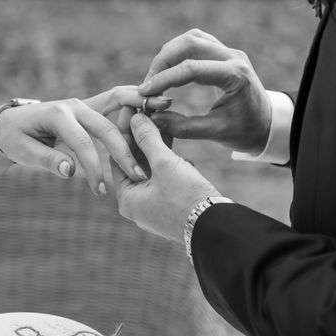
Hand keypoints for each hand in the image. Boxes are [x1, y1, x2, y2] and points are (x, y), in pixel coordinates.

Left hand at [0, 87, 170, 196]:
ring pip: (119, 103)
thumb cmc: (15, 138)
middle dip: (125, 152)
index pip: (82, 142)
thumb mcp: (22, 152)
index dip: (94, 167)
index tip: (101, 191)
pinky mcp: (93, 106)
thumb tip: (71, 171)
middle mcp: (75, 105)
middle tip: (140, 176)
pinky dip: (137, 105)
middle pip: (107, 126)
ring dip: (140, 114)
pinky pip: (118, 102)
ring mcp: (86, 103)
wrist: (10, 121)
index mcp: (57, 114)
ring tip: (166, 124)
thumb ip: (47, 160)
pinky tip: (158, 110)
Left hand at [111, 112, 219, 242]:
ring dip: (158, 145)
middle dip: (143, 136)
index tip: (132, 108)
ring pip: (152, 168)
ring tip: (163, 119)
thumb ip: (147, 138)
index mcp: (127, 199)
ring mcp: (154, 206)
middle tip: (147, 110)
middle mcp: (137, 205)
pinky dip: (169, 160)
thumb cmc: (186, 197)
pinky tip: (177, 145)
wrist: (217, 227)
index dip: (125, 129)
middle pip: (135, 161)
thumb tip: (134, 117)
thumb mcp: (164, 163)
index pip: (118, 156)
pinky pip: (165, 176)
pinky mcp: (172, 205)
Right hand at [139, 28, 271, 154]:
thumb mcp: (215, 133)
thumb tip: (153, 118)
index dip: (164, 79)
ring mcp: (229, 52)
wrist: (269, 124)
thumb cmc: (245, 131)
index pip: (191, 69)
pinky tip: (168, 69)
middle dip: (163, 61)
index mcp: (235, 76)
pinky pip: (197, 41)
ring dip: (169, 53)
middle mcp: (233, 57)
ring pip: (192, 38)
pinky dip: (179, 51)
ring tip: (156, 77)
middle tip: (148, 83)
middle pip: (190, 43)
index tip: (144, 92)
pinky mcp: (224, 53)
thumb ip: (183, 127)